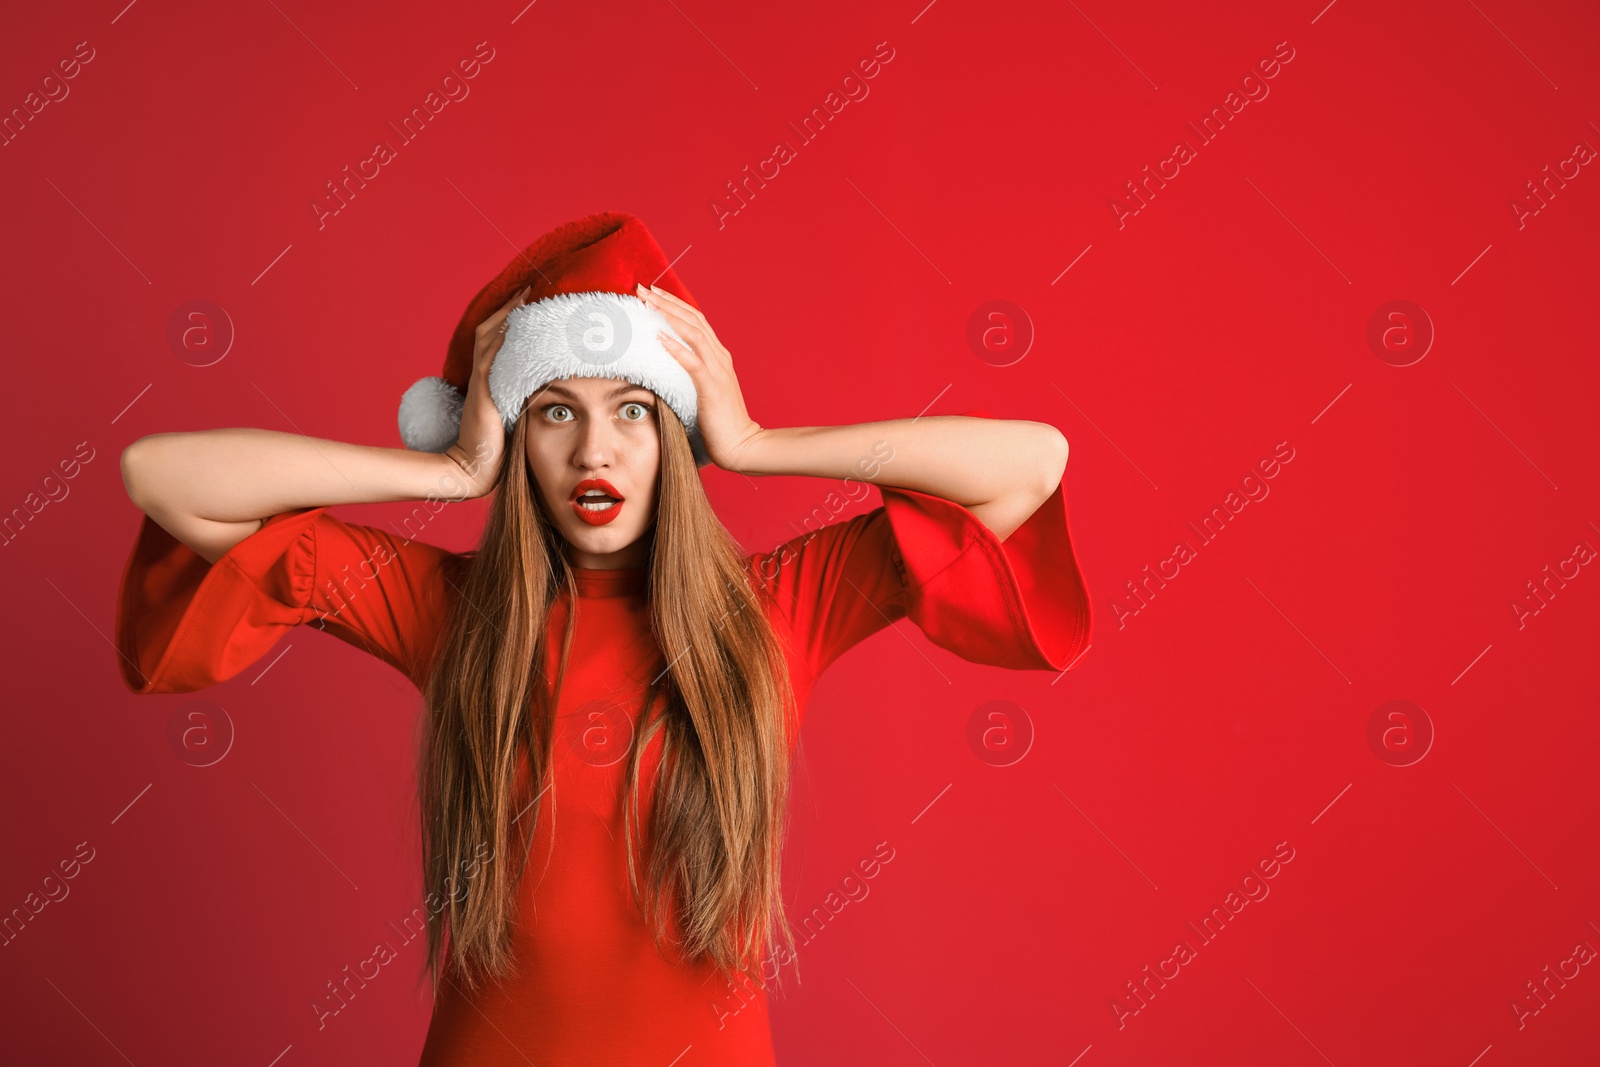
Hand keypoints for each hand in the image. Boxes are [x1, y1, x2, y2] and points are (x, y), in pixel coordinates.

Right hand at [445, 284, 530, 496]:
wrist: (472, 471)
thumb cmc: (496, 451)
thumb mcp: (514, 417)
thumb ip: (524, 399)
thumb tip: (550, 389)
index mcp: (491, 380)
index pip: (499, 340)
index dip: (512, 318)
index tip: (533, 298)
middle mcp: (484, 377)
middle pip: (492, 330)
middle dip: (511, 306)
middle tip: (531, 284)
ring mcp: (482, 384)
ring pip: (491, 338)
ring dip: (508, 314)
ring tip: (527, 292)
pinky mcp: (484, 395)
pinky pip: (492, 359)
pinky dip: (502, 339)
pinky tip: (515, 322)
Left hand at [636, 282, 765, 470]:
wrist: (741, 445)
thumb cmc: (720, 423)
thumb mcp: (704, 391)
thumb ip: (691, 374)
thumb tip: (665, 366)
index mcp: (718, 356)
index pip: (695, 321)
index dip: (673, 304)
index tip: (651, 294)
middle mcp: (720, 357)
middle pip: (692, 319)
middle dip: (666, 302)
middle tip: (642, 288)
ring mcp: (718, 370)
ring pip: (693, 333)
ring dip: (668, 315)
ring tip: (647, 302)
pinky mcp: (712, 387)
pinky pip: (692, 362)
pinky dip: (676, 347)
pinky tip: (659, 336)